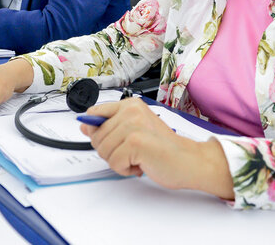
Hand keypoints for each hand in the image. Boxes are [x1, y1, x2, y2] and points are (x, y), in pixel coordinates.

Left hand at [81, 98, 234, 198]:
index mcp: (131, 104)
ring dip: (119, 162)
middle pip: (96, 136)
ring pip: (103, 151)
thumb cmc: (165, 149)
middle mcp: (131, 110)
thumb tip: (85, 125)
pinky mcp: (135, 141)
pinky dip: (125, 170)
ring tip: (139, 157)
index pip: (94, 113)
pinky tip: (141, 164)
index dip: (96, 131)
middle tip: (133, 152)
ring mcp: (133, 125)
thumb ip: (109, 127)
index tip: (110, 139)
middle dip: (110, 151)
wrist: (189, 161)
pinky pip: (113, 162)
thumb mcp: (133, 132)